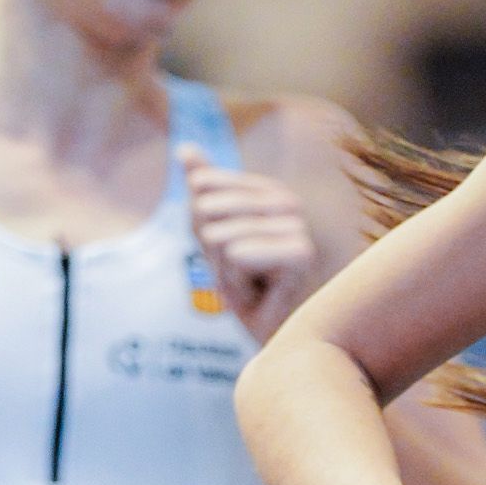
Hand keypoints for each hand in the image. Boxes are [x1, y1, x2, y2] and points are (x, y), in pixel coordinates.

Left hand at [181, 146, 320, 343]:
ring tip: (252, 286)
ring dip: (226, 273)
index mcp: (271, 192)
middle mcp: (289, 202)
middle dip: (212, 254)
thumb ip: (203, 193)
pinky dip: (238, 284)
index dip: (202, 230)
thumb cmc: (249, 289)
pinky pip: (236, 256)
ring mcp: (299, 227)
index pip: (203, 189)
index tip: (231, 255)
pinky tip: (260, 295)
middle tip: (241, 275)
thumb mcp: (215, 235)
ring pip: (220, 237)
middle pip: (208, 210)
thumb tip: (184, 147)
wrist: (277, 337)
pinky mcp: (302, 254)